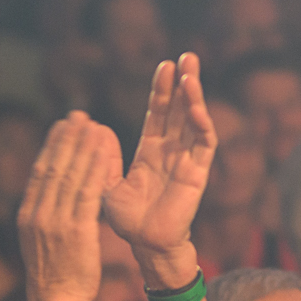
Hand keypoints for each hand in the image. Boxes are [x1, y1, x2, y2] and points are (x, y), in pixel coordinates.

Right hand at [18, 115, 117, 300]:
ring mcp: (55, 222)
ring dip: (82, 147)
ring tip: (93, 125)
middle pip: (53, 166)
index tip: (62, 124)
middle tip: (79, 115)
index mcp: (28, 214)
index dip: (52, 145)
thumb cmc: (55, 274)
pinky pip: (86, 194)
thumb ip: (45, 215)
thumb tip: (51, 193)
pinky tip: (103, 152)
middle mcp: (38, 213)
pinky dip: (94, 170)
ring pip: (69, 175)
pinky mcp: (75, 231)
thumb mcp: (41, 239)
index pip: (40, 171)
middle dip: (67, 138)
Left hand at [101, 54, 216, 270]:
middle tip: (187, 55)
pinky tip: (195, 106)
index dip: (162, 90)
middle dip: (184, 82)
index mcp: (151, 151)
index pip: (158, 113)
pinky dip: (202, 124)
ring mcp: (187, 160)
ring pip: (195, 121)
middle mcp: (172, 151)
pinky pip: (204, 144)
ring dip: (194, 97)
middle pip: (180, 109)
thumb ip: (102, 158)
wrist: (145, 244)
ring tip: (191, 72)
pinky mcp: (198, 173)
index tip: (164, 65)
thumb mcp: (105, 184)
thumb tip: (97, 128)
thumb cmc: (127, 219)